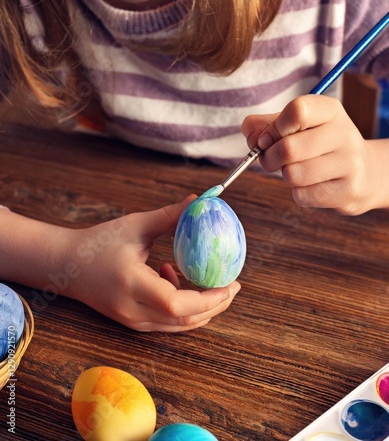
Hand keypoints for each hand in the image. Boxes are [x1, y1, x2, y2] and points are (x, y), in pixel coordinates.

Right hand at [62, 196, 240, 331]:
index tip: (230, 282)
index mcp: (131, 284)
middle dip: (216, 305)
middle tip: (233, 284)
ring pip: (178, 325)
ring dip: (202, 307)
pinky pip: (168, 322)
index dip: (209, 298)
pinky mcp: (133, 322)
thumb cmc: (97, 243)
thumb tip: (199, 201)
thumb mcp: (135, 225)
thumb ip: (169, 215)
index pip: (177, 303)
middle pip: (184, 320)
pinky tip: (174, 277)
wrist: (66, 266)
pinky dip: (183, 306)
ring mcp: (132, 321)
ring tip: (213, 282)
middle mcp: (132, 309)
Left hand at [242, 95, 386, 214]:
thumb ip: (265, 125)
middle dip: (269, 158)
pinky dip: (298, 193)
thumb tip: (250, 134)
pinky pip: (303, 196)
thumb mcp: (295, 127)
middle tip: (272, 160)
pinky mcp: (349, 191)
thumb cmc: (317, 146)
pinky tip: (311, 186)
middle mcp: (344, 133)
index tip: (266, 139)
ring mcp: (350, 163)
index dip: (273, 128)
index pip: (297, 110)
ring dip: (285, 176)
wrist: (364, 173)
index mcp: (330, 110)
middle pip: (289, 148)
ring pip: (294, 174)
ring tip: (296, 171)